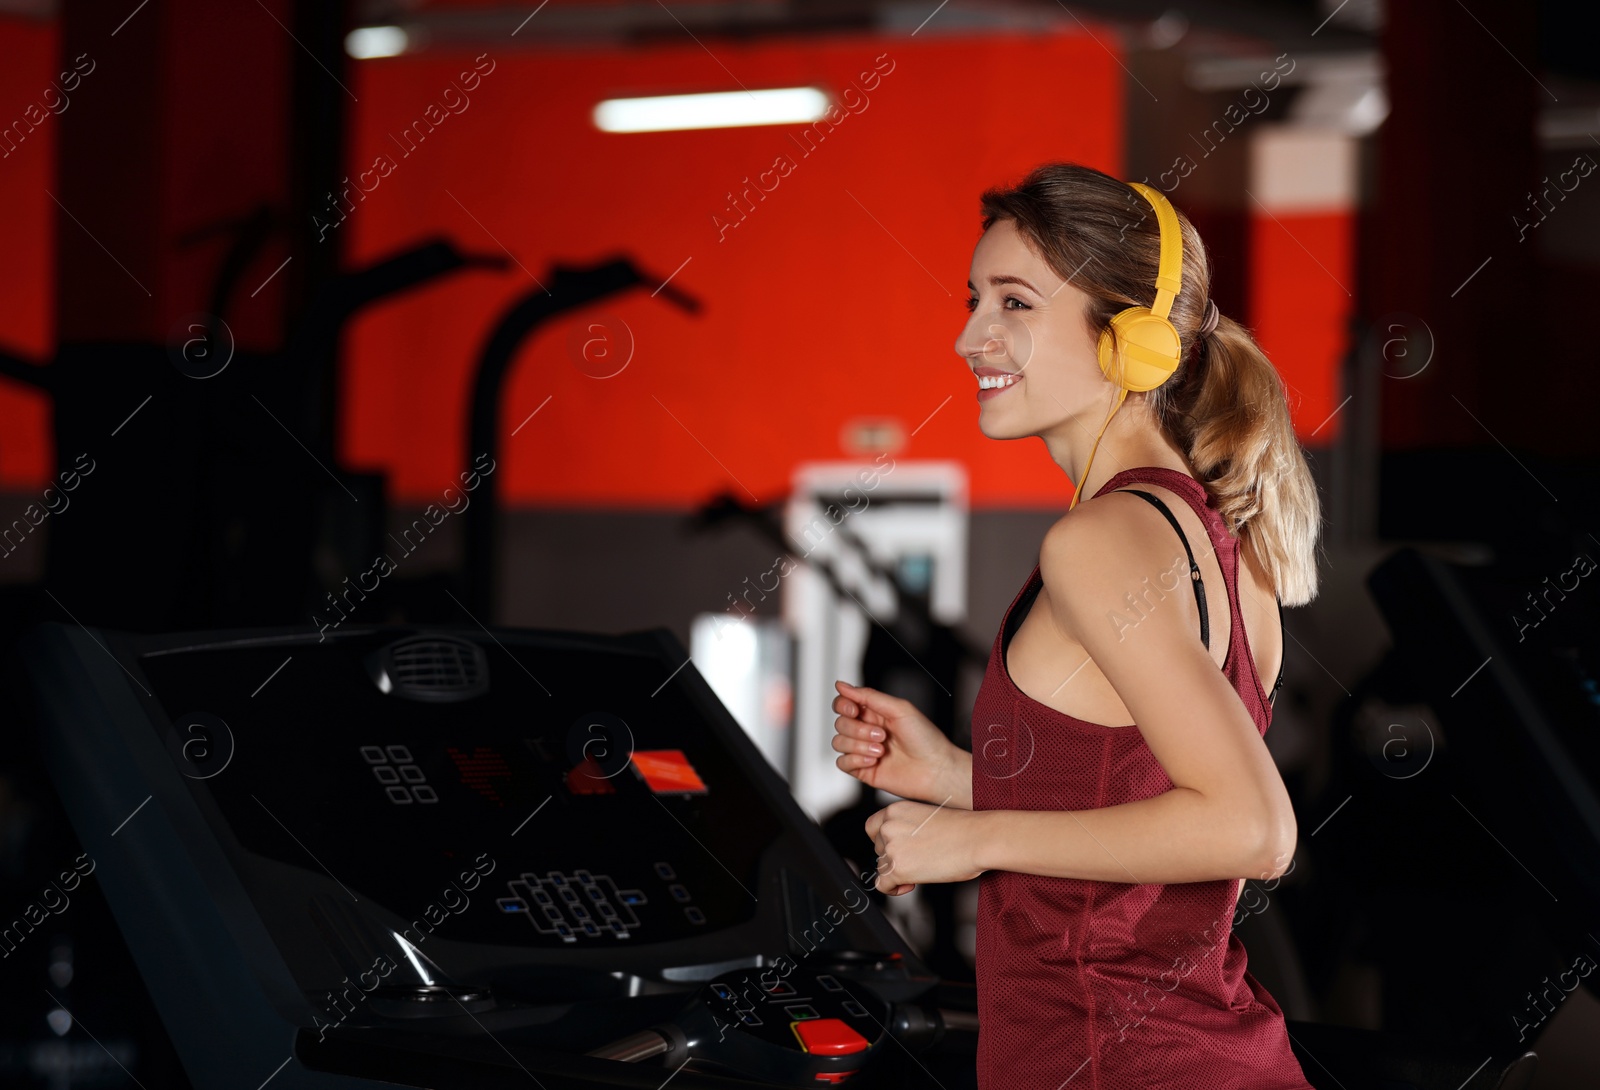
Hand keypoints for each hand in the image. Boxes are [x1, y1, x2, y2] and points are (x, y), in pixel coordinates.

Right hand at [831, 681, 969, 806]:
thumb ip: (868, 696)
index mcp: (875, 713)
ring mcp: (864, 750)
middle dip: (858, 730)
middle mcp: (867, 730)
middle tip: (881, 735)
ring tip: (881, 750)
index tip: (855, 711)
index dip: (843, 705)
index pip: (843, 704)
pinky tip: (873, 761)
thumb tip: (841, 685)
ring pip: (838, 742)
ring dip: (859, 745)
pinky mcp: (862, 769)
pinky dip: (855, 761)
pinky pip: (841, 763)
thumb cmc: (925, 739)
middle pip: (840, 723)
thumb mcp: (899, 708)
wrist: (936, 770)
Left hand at [864, 800, 987, 894]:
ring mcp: (891, 847)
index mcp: (896, 809)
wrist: (978, 838)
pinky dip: (894, 889)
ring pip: (882, 867)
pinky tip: (911, 884)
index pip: (872, 828)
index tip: (897, 849)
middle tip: (918, 861)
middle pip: (878, 849)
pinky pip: (882, 885)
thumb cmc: (963, 829)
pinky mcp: (897, 868)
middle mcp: (889, 825)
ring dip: (898, 872)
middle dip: (894, 857)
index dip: (884, 841)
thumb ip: (907, 827)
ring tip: (922, 870)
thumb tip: (901, 847)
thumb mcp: (927, 818)